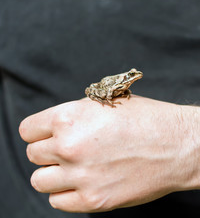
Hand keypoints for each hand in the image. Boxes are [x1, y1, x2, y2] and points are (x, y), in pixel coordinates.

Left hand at [19, 95, 199, 212]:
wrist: (176, 144)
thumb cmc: (143, 119)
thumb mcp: (102, 105)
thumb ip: (71, 118)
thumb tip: (51, 130)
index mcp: (69, 117)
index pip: (27, 129)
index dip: (37, 131)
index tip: (45, 134)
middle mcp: (69, 146)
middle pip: (32, 154)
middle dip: (47, 151)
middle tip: (66, 149)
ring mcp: (81, 176)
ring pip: (39, 180)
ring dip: (53, 173)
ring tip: (73, 167)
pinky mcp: (94, 201)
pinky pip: (57, 201)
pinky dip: (65, 192)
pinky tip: (82, 182)